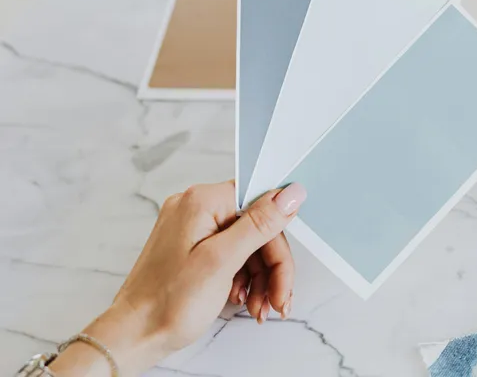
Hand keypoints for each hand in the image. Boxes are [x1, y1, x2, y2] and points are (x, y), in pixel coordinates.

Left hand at [49, 180, 306, 376]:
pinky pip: (232, 255)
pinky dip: (245, 279)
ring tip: (260, 307)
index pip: (261, 204)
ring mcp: (193, 228)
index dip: (278, 239)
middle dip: (272, 267)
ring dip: (261, 278)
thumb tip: (290, 194)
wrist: (134, 335)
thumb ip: (259, 225)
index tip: (285, 269)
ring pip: (248, 245)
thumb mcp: (221, 261)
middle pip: (257, 228)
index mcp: (201, 201)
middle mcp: (196, 208)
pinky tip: (246, 300)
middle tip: (277, 298)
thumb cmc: (166, 303)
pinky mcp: (193, 247)